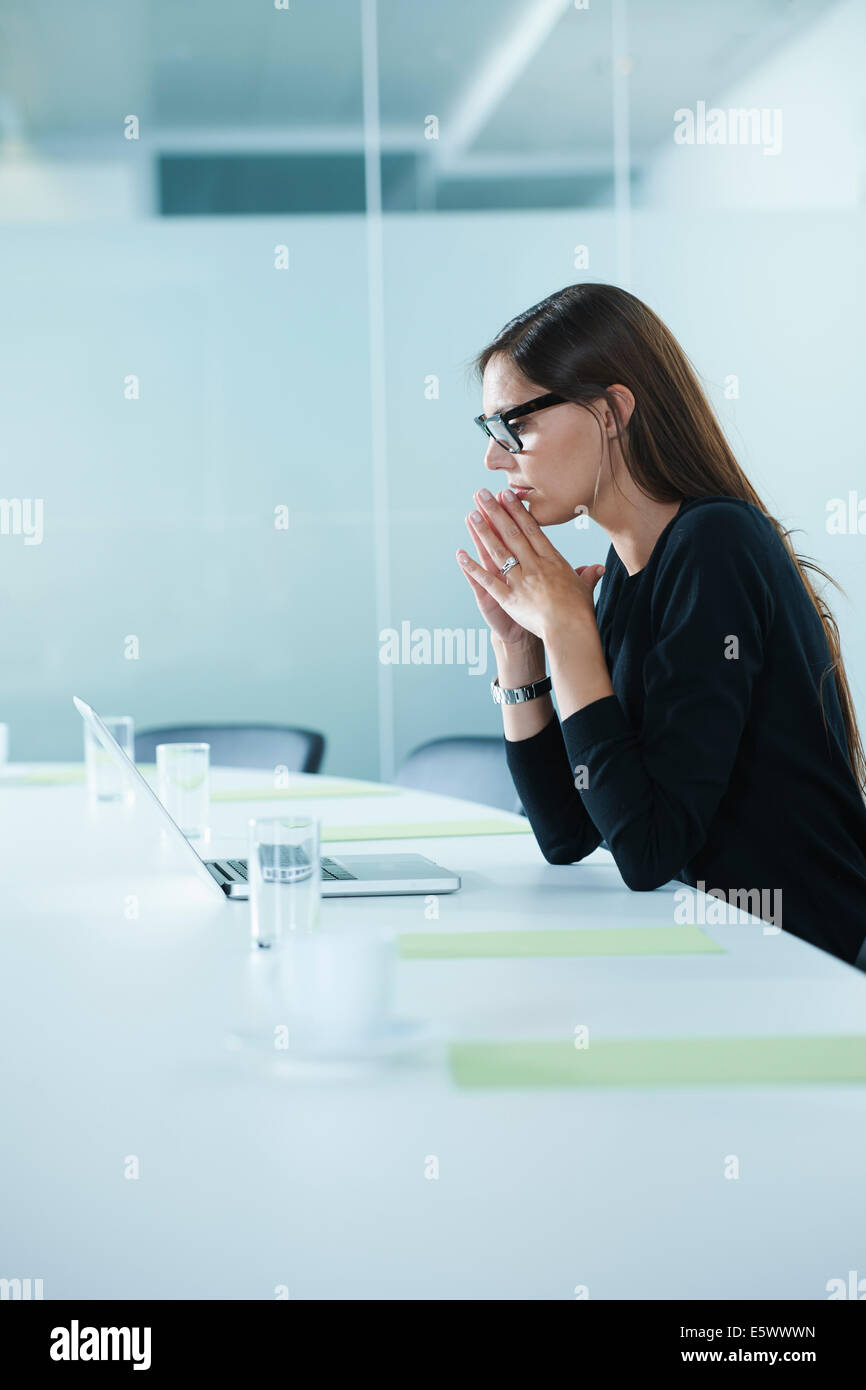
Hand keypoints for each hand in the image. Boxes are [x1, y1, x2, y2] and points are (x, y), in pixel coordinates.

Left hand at [456, 488, 604, 642]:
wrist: (570, 629)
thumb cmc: (579, 611)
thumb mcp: (585, 588)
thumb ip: (588, 575)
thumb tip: (599, 568)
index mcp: (552, 560)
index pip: (532, 530)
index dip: (517, 511)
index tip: (507, 495)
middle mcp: (534, 566)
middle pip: (512, 534)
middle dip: (496, 512)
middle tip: (482, 495)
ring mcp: (520, 581)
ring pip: (499, 552)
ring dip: (484, 532)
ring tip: (471, 514)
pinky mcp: (509, 598)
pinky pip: (488, 580)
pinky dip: (473, 568)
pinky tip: (461, 555)